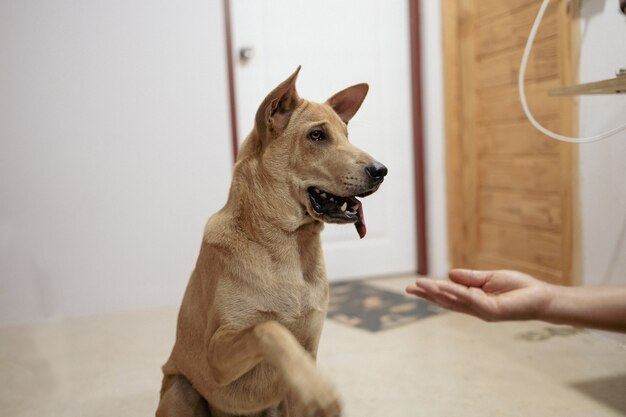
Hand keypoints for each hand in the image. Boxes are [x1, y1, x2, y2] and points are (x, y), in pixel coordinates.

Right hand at [405, 269, 553, 321]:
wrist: (542, 297)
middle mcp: (475, 308)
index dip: (432, 291)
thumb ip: (470, 278)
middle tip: (408, 288)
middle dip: (427, 295)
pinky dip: (455, 292)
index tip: (415, 286)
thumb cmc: (519, 288)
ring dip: (436, 293)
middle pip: (446, 301)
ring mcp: (482, 311)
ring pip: (454, 301)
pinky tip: (443, 285)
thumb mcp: (491, 278)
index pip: (449, 296)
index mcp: (474, 300)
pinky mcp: (492, 310)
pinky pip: (469, 299)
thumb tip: (449, 274)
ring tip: (420, 285)